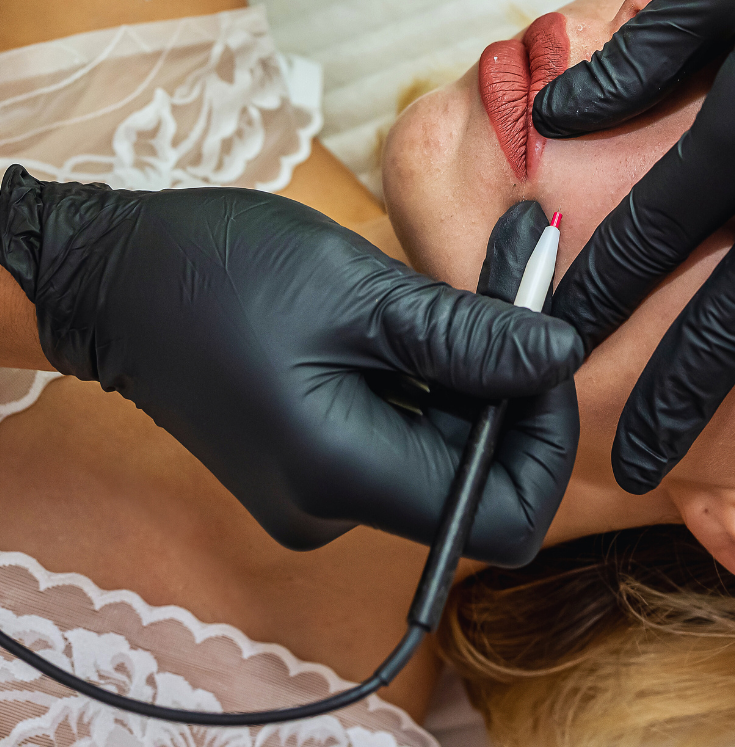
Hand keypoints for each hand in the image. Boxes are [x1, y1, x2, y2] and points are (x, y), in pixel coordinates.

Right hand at [0, 167, 581, 563]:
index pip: (501, 516)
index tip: (549, 346)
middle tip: (521, 281)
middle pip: (474, 478)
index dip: (547, 439)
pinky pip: (398, 430)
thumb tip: (565, 356)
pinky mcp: (308, 457)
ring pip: (439, 446)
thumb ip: (470, 337)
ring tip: (477, 275)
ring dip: (473, 368)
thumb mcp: (360, 292)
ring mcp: (317, 488)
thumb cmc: (223, 272)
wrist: (115, 277)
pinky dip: (428, 373)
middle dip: (513, 383)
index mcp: (343, 477)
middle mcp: (333, 508)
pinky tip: (421, 306)